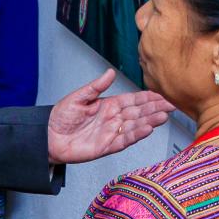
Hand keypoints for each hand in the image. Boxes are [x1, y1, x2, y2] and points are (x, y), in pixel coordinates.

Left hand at [47, 68, 173, 163]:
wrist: (47, 137)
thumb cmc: (60, 117)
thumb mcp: (78, 97)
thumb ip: (95, 87)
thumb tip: (110, 72)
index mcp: (109, 105)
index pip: (133, 100)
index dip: (148, 98)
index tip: (163, 95)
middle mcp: (113, 119)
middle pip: (138, 113)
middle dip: (155, 109)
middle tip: (171, 105)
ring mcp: (111, 133)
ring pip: (135, 127)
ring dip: (150, 122)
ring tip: (163, 116)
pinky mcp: (106, 146)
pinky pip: (124, 140)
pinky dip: (136, 135)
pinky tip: (147, 129)